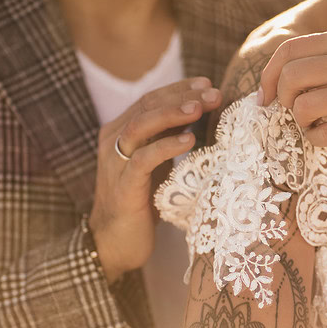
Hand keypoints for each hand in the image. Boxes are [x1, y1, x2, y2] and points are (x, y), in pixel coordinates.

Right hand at [88, 77, 221, 281]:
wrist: (114, 243)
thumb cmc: (140, 203)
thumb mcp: (156, 165)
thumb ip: (168, 139)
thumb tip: (199, 114)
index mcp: (120, 132)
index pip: (150, 99)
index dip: (179, 89)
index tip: (207, 84)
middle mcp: (113, 140)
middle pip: (147, 106)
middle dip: (182, 97)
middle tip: (212, 92)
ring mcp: (115, 162)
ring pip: (141, 125)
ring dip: (172, 114)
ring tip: (199, 108)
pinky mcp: (123, 185)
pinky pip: (144, 159)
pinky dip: (167, 146)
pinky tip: (189, 140)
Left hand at [257, 29, 326, 152]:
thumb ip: (324, 60)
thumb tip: (273, 80)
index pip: (289, 50)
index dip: (268, 75)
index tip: (265, 97)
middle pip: (292, 77)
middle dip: (283, 100)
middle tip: (292, 113)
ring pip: (305, 107)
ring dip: (300, 122)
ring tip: (313, 125)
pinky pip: (326, 133)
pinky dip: (317, 139)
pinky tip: (326, 137)